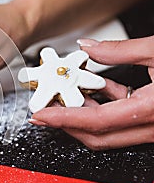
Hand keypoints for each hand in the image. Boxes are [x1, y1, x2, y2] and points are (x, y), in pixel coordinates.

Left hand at [29, 36, 153, 149]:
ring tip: (63, 100)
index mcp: (150, 110)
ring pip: (109, 131)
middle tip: (44, 112)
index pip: (94, 121)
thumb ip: (120, 51)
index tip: (40, 115)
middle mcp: (152, 126)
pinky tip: (94, 93)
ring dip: (83, 116)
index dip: (63, 118)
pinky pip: (122, 121)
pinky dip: (105, 109)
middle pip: (97, 135)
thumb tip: (90, 48)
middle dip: (66, 124)